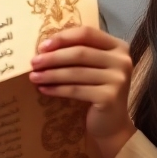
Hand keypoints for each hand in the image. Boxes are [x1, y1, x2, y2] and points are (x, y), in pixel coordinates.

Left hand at [30, 25, 135, 157]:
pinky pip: (76, 90)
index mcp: (118, 47)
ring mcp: (119, 79)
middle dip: (53, 57)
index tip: (42, 46)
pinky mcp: (110, 97)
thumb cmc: (97, 90)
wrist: (111, 124)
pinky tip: (43, 89)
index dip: (63, 38)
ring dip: (51, 74)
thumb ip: (79, 53)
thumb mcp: (92, 67)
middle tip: (33, 63)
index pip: (87, 33)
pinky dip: (57, 89)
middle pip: (80, 53)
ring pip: (76, 72)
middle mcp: (123, 61)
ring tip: (34, 77)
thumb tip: (44, 47)